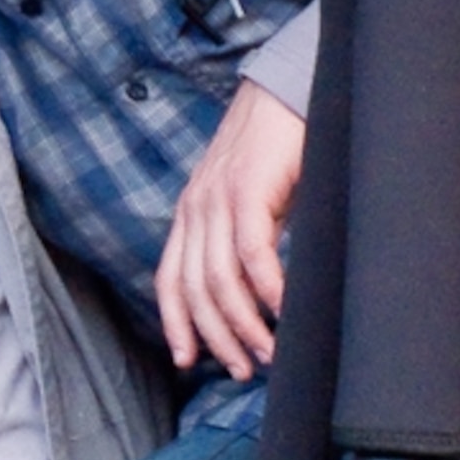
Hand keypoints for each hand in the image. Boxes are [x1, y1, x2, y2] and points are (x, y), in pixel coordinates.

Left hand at [157, 80, 306, 381]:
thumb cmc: (279, 148)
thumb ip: (243, 238)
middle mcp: (195, 208)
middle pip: (194, 290)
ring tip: (268, 353)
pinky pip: (251, 254)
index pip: (170, 279)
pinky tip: (284, 313)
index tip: (189, 360)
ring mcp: (217, 199)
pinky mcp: (247, 190)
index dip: (176, 323)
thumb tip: (257, 292)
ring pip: (219, 281)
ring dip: (245, 325)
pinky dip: (268, 290)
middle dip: (217, 338)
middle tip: (243, 369)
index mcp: (190, 212)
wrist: (289, 89)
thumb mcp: (251, 199)